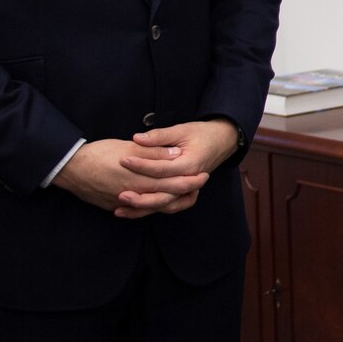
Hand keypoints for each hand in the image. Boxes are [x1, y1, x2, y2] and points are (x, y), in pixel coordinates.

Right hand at [54, 138, 208, 218]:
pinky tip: (157, 202)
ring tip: (184, 195)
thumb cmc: (99, 154)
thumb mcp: (129, 148)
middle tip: (199, 185)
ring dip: (171, 201)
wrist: (70, 169)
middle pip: (167, 197)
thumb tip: (176, 153)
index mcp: (141, 179)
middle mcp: (135, 195)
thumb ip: (154, 152)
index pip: (173, 184)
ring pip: (154, 207)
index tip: (203, 175)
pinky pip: (138, 210)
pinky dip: (151, 207)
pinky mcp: (115, 206)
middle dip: (186, 191)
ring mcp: (124, 203)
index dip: (190, 181)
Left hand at [116, 119, 240, 215]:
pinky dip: (151, 210)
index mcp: (190, 164)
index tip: (122, 160)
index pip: (162, 169)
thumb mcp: (182, 130)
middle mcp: (190, 181)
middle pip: (164, 195)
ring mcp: (189, 189)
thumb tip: (137, 138)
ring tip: (120, 209)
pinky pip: (168, 206)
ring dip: (143, 209)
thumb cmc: (202, 133)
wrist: (223, 141)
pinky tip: (133, 211)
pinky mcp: (185, 192)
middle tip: (120, 194)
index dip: (141, 165)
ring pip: (165, 205)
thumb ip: (159, 136)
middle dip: (140, 197)